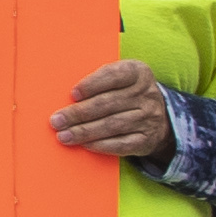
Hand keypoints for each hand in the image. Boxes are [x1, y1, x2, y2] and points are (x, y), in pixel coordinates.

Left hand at [48, 59, 178, 162]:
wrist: (158, 118)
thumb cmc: (126, 93)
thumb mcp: (120, 79)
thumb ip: (98, 81)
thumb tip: (68, 97)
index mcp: (138, 72)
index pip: (114, 75)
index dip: (92, 84)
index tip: (73, 94)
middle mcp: (146, 94)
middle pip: (107, 103)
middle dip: (78, 113)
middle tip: (57, 120)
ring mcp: (149, 118)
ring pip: (112, 125)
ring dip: (84, 131)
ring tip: (64, 135)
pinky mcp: (147, 139)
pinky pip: (121, 144)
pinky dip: (100, 145)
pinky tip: (84, 145)